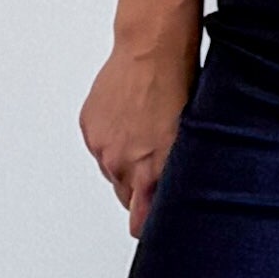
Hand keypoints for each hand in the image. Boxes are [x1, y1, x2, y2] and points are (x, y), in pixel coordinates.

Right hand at [79, 28, 199, 236]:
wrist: (152, 53)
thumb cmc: (178, 90)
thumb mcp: (189, 141)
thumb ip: (175, 176)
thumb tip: (175, 196)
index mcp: (149, 174)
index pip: (139, 223)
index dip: (147, 224)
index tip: (153, 224)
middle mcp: (120, 165)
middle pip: (125, 196)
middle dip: (139, 188)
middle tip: (156, 163)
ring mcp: (102, 146)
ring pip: (112, 170)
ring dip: (124, 160)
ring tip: (144, 133)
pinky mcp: (89, 126)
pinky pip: (99, 146)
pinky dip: (111, 139)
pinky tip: (129, 120)